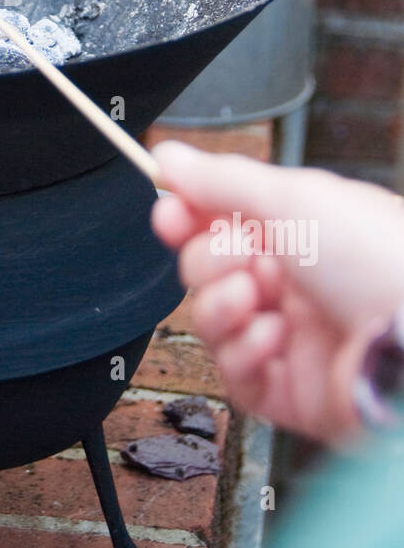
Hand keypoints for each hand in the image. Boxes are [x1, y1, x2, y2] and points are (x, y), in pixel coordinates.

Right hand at [150, 142, 403, 442]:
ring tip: (254, 298)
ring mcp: (293, 339)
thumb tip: (168, 155)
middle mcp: (295, 282)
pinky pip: (236, 377)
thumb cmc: (379, 255)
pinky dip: (244, 354)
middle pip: (206, 270)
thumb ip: (221, 179)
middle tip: (239, 256)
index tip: (169, 212)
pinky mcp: (292, 393)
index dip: (186, 217)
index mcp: (301, 230)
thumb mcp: (293, 197)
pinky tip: (274, 338)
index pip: (220, 220)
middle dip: (208, 260)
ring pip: (213, 323)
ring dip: (220, 306)